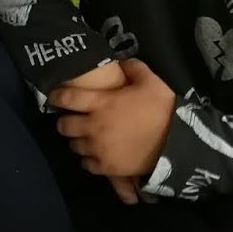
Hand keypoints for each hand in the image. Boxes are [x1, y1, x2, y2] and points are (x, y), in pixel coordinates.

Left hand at [48, 59, 175, 180]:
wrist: (177, 144)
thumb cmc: (163, 109)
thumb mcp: (152, 81)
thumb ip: (133, 68)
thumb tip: (121, 64)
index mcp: (101, 103)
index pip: (66, 98)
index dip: (57, 96)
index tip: (56, 96)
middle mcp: (93, 126)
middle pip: (64, 126)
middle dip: (65, 121)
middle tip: (72, 119)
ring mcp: (98, 149)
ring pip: (73, 146)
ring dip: (77, 140)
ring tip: (85, 138)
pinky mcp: (106, 167)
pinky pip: (86, 164)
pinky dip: (88, 159)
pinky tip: (95, 154)